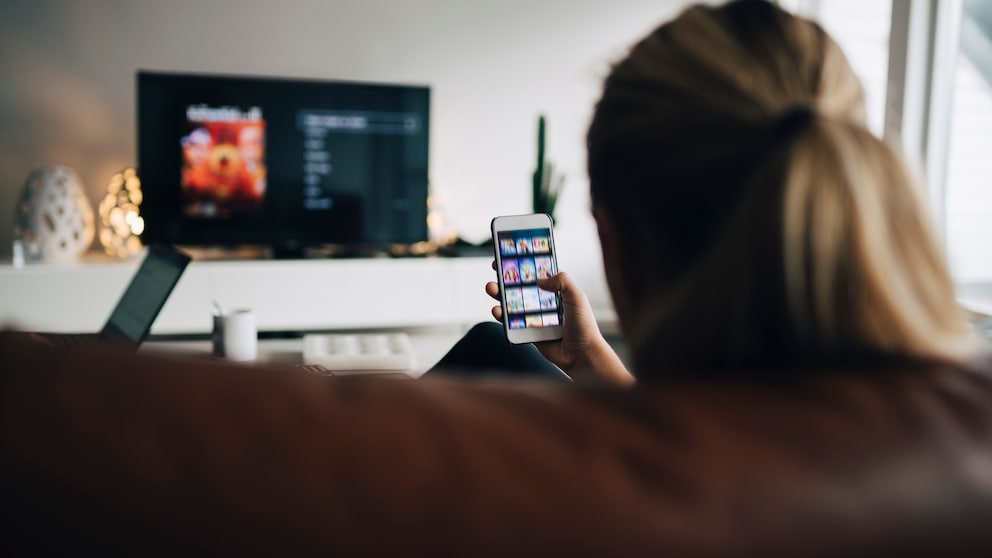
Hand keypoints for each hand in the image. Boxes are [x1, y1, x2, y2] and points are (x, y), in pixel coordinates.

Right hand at [486, 267, 633, 386]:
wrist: (582, 355)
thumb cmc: (584, 326)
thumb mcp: (577, 296)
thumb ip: (562, 281)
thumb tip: (539, 279)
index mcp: (556, 290)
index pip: (537, 271)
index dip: (524, 262)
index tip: (510, 254)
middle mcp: (544, 301)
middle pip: (521, 285)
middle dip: (507, 276)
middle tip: (497, 268)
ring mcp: (535, 316)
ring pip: (512, 302)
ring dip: (499, 294)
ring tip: (491, 288)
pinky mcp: (528, 331)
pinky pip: (511, 322)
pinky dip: (501, 316)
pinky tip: (497, 310)